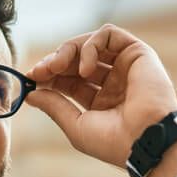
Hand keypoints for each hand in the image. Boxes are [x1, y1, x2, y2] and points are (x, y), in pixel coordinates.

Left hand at [25, 24, 176, 168]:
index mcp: (101, 102)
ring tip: (55, 67)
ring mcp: (125, 66)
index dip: (49, 76)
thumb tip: (31, 93)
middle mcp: (113, 82)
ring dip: (67, 51)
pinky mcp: (137, 52)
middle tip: (38, 71)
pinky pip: (108, 35)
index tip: (31, 78)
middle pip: (76, 60)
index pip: (69, 81)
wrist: (146, 140)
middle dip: (54, 62)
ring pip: (90, 43)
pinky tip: (85, 69)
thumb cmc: (114, 141)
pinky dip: (90, 46)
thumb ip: (54, 106)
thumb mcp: (76, 125)